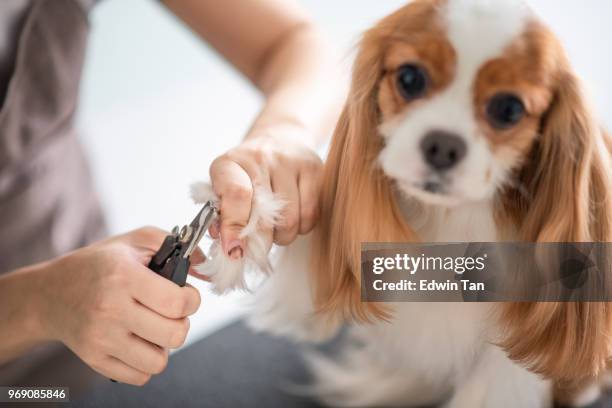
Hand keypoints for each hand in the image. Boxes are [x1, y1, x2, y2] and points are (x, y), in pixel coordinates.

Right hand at [33, 227, 200, 384]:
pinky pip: (140, 376)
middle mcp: (111, 309)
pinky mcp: (95, 359)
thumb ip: (175, 245)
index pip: (177, 302)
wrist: (50, 294)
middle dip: (181, 322)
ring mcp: (101, 338)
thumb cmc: (99, 265)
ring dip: (164, 346)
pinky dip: (146, 362)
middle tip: (170, 312)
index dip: (192, 300)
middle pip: (174, 334)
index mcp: (123, 276)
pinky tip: (139, 342)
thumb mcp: (134, 241)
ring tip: (155, 329)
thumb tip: (205, 265)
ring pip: (159, 361)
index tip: (185, 295)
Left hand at [209, 127, 322, 257]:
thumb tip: (229, 245)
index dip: (234, 228)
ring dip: (283, 235)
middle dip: (260, 242)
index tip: (234, 251)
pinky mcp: (314, 168)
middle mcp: (260, 157)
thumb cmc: (247, 174)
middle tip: (258, 244)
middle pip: (265, 216)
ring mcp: (290, 161)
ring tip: (277, 224)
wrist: (279, 141)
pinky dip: (302, 226)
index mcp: (229, 163)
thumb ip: (221, 218)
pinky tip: (295, 215)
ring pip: (291, 221)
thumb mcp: (224, 190)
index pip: (235, 195)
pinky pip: (311, 214)